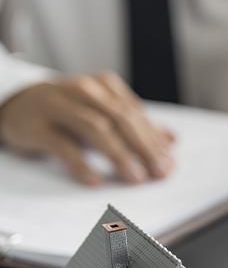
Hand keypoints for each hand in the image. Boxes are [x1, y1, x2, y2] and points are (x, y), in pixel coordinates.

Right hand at [0, 72, 174, 185]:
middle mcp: (83, 91)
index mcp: (104, 86)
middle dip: (144, 148)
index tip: (169, 164)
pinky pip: (62, 145)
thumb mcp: (103, 113)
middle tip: (159, 172)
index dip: (155, 141)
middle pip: (120, 119)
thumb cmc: (68, 111)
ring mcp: (58, 106)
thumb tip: (172, 140)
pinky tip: (95, 180)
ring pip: (96, 129)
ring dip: (119, 155)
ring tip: (135, 178)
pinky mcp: (36, 125)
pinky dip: (81, 164)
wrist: (16, 103)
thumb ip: (137, 125)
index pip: (136, 115)